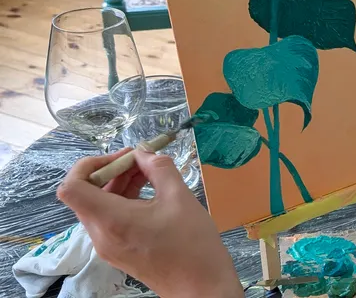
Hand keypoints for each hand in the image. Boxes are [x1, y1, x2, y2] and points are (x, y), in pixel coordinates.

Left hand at [57, 149, 243, 297]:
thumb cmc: (192, 243)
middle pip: (86, 194)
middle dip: (111, 171)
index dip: (88, 165)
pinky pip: (110, 220)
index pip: (71, 187)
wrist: (200, 286)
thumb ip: (159, 169)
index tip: (122, 158)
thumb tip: (144, 153)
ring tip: (150, 173)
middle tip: (141, 161)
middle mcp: (101, 235)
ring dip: (118, 185)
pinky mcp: (118, 252)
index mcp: (110, 220)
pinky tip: (150, 194)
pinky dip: (123, 201)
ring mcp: (107, 246)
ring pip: (99, 206)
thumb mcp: (179, 197)